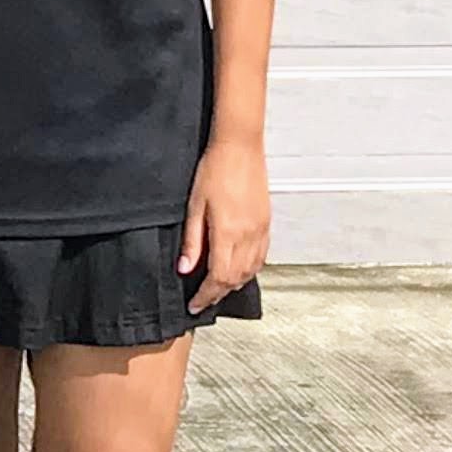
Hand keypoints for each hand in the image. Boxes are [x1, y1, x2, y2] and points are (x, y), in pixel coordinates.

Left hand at [180, 140, 269, 314]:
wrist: (240, 147)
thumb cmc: (214, 170)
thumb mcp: (194, 206)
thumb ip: (192, 241)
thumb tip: (185, 269)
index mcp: (228, 233)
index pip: (218, 277)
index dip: (205, 296)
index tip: (194, 305)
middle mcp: (248, 236)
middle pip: (235, 278)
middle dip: (218, 293)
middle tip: (203, 300)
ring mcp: (260, 230)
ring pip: (251, 270)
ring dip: (234, 284)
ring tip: (217, 289)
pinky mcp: (266, 222)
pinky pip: (261, 256)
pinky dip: (249, 269)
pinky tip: (239, 270)